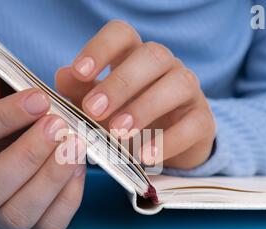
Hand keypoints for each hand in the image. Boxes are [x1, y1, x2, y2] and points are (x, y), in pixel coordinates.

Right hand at [0, 73, 86, 228]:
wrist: (13, 146)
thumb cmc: (2, 121)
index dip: (2, 117)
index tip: (39, 98)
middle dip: (27, 155)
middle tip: (58, 125)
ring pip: (16, 215)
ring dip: (51, 178)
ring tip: (74, 144)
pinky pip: (48, 226)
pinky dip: (69, 196)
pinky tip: (78, 166)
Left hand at [56, 20, 215, 169]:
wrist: (167, 145)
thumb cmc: (128, 117)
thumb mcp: (100, 105)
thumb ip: (81, 91)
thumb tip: (63, 76)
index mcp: (135, 56)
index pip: (122, 35)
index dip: (101, 48)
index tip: (80, 72)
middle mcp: (165, 66)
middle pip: (151, 56)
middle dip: (120, 83)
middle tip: (93, 110)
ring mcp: (188, 90)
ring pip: (177, 84)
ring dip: (144, 107)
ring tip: (118, 133)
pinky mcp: (202, 120)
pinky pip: (192, 125)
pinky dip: (168, 141)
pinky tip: (145, 156)